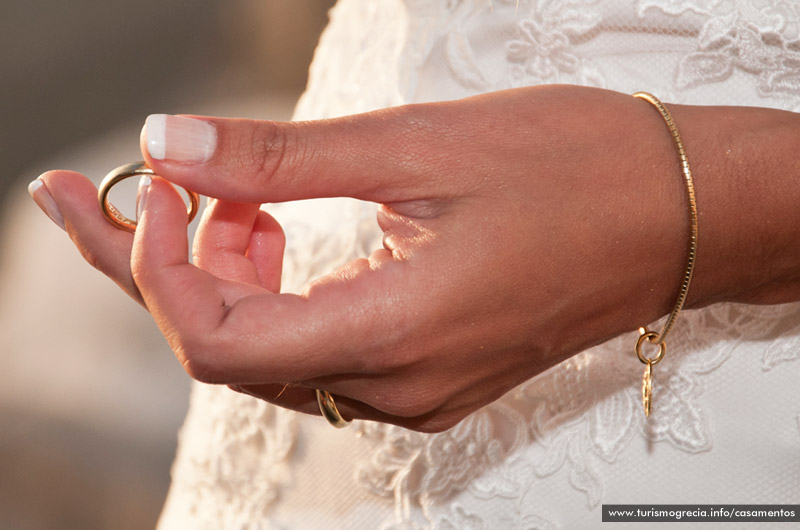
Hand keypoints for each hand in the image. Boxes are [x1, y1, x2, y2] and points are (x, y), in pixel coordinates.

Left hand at [32, 85, 799, 430]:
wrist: (679, 214)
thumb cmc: (578, 171)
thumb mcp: (418, 144)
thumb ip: (280, 160)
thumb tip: (171, 145)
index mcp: (395, 334)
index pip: (215, 336)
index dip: (155, 261)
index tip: (150, 182)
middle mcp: (398, 386)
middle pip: (229, 350)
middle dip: (171, 266)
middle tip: (152, 183)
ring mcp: (416, 389)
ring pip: (272, 353)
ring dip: (230, 277)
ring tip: (240, 198)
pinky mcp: (430, 372)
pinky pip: (320, 350)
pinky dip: (282, 293)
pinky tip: (288, 233)